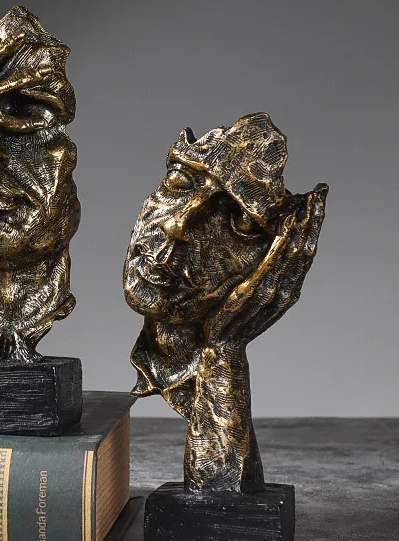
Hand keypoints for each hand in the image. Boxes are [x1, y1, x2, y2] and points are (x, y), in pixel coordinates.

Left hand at [204, 183, 327, 345]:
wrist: (222, 346)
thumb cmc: (236, 318)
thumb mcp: (254, 293)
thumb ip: (266, 276)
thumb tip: (268, 250)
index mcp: (288, 288)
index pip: (305, 251)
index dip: (312, 226)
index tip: (317, 202)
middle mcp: (285, 289)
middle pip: (305, 248)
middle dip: (312, 220)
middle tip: (318, 193)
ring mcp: (271, 292)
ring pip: (292, 255)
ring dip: (299, 228)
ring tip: (304, 203)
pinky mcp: (252, 293)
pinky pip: (270, 266)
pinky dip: (279, 247)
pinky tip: (283, 230)